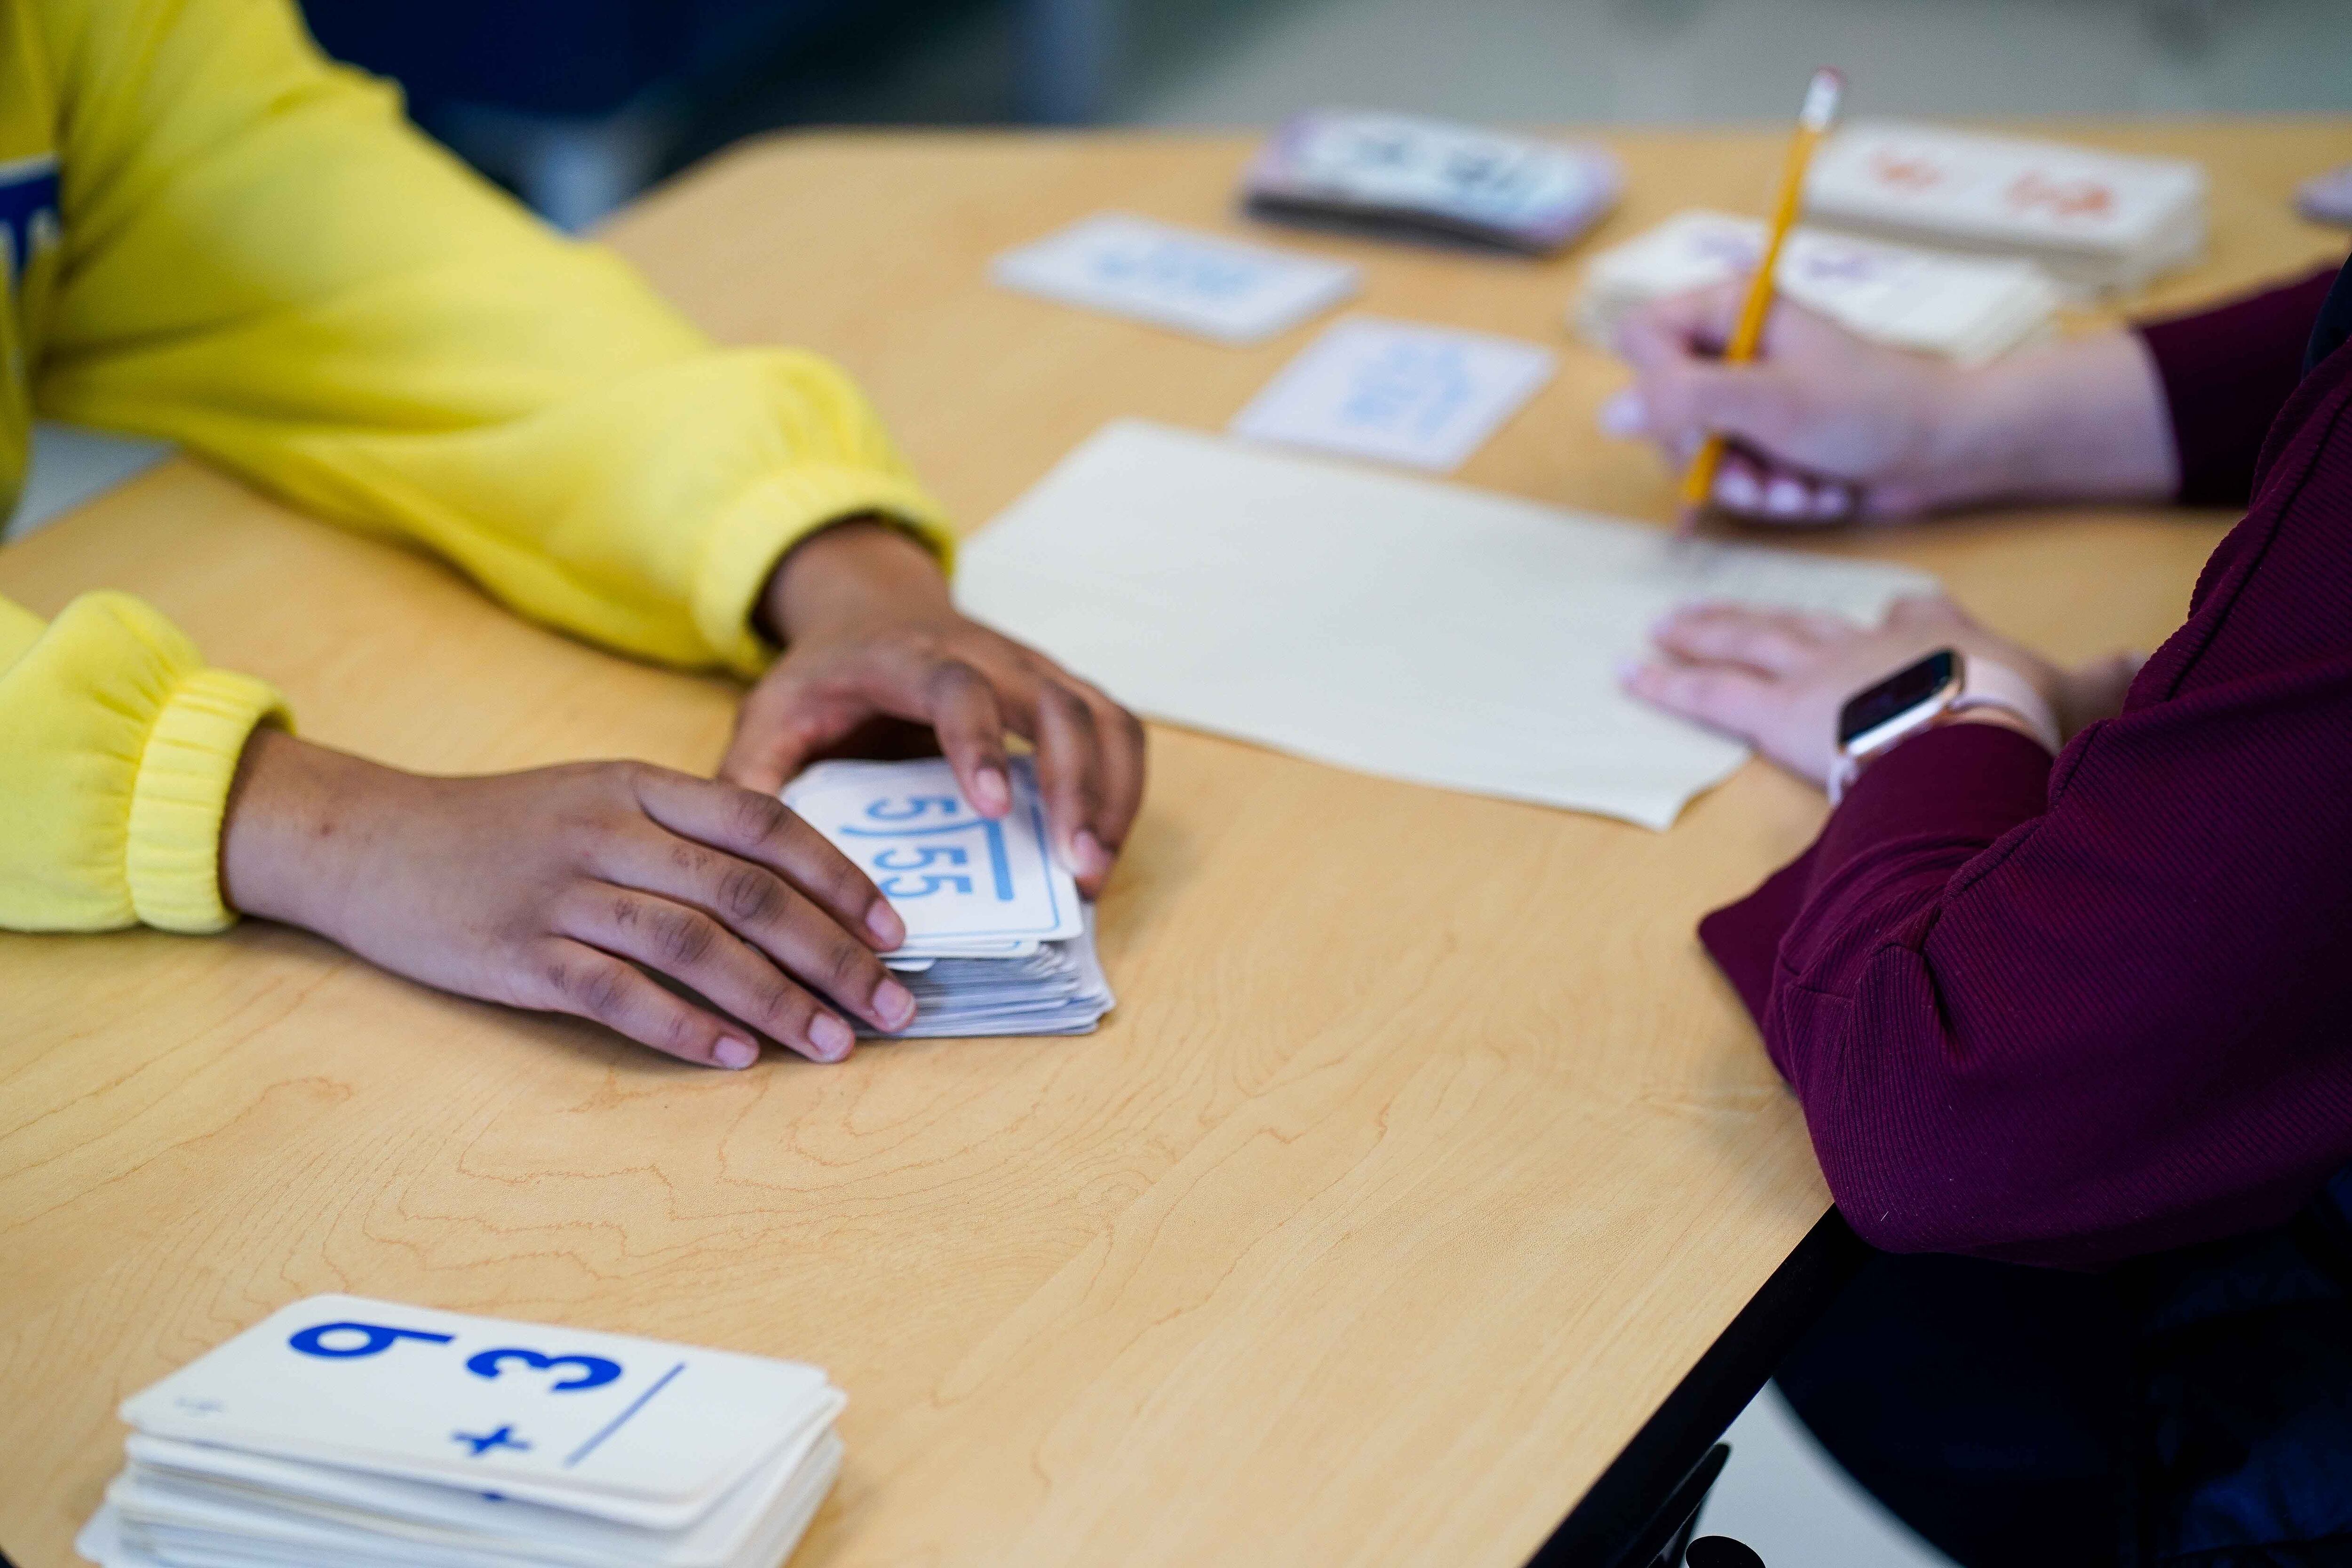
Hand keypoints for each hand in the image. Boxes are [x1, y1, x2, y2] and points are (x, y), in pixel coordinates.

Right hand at [220, 731, 917, 1066]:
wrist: (370, 839)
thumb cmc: (503, 827)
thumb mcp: (600, 797)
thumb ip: (687, 831)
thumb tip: (794, 891)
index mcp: (641, 786)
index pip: (767, 826)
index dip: (841, 880)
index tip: (895, 933)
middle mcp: (610, 831)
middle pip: (748, 894)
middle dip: (833, 956)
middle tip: (891, 1006)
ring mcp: (562, 892)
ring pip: (694, 946)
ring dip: (775, 1001)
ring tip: (832, 1044)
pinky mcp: (519, 952)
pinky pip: (615, 993)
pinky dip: (681, 1026)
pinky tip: (733, 1057)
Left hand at [721, 519, 1145, 896]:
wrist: (869, 610)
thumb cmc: (824, 678)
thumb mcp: (768, 716)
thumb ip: (752, 779)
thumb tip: (747, 860)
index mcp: (905, 658)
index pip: (958, 687)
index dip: (980, 743)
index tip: (994, 810)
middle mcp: (986, 654)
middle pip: (1055, 703)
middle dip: (1076, 787)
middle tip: (1077, 869)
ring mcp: (1033, 669)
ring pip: (1100, 716)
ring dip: (1111, 793)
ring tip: (1095, 871)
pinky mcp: (1062, 690)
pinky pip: (1116, 730)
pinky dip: (1123, 787)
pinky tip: (1105, 846)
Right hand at [1603, 283, 2175, 522]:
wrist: (1948, 450)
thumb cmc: (1872, 409)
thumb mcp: (1773, 401)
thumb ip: (1687, 400)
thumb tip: (1610, 414)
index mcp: (1730, 309)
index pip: (1640, 338)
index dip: (1657, 389)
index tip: (1698, 419)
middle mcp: (1732, 349)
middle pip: (1662, 409)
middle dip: (1710, 457)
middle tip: (1755, 474)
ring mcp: (1748, 398)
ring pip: (1697, 454)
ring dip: (1747, 485)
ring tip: (1798, 487)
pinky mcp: (1767, 439)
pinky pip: (1733, 477)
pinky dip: (1771, 494)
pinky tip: (1813, 491)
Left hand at [1619, 594, 2137, 788]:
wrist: (1975, 729)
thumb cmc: (2023, 714)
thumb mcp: (2075, 689)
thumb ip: (2101, 675)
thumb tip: (2138, 657)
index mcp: (1939, 633)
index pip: (1914, 614)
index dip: (1904, 618)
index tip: (1896, 614)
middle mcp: (1867, 641)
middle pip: (1804, 620)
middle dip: (1759, 615)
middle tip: (1714, 608)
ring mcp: (1818, 671)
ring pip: (1748, 640)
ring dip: (1702, 632)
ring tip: (1659, 626)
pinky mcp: (1778, 709)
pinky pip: (1711, 689)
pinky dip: (1671, 680)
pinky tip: (1634, 671)